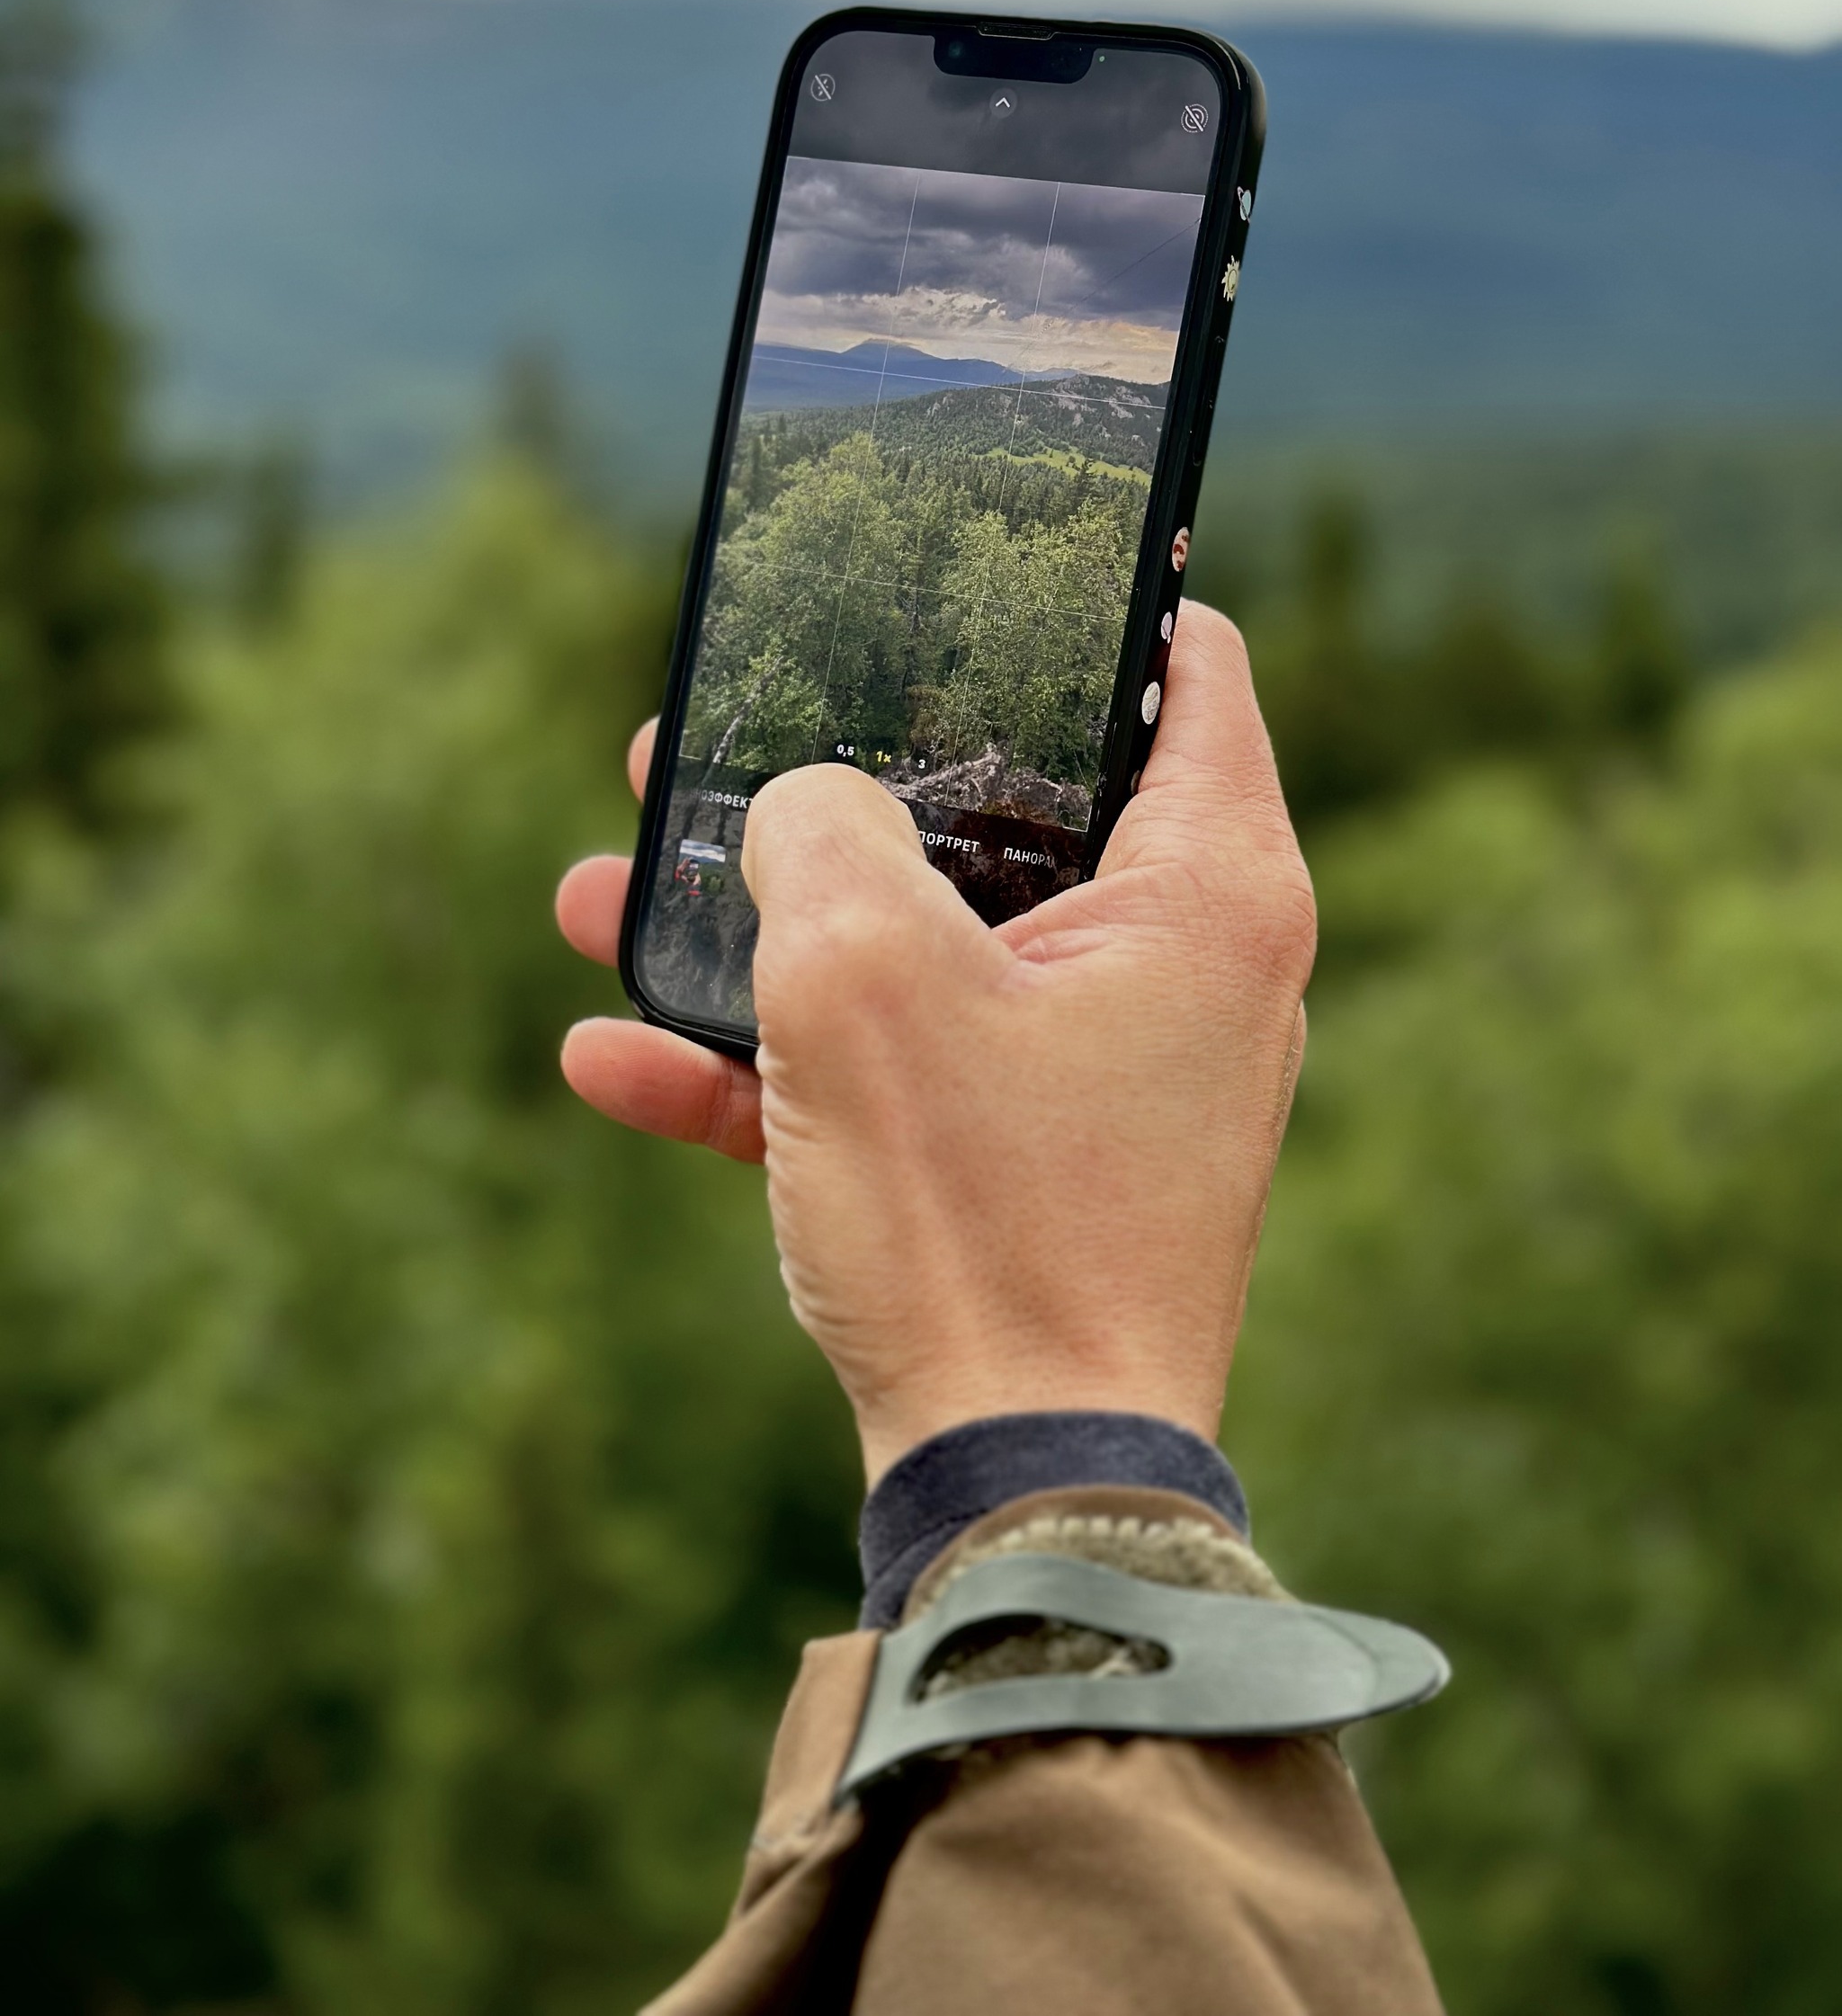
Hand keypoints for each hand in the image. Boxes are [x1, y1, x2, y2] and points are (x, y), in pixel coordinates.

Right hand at [558, 603, 1313, 1483]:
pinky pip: (903, 1076)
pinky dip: (779, 1065)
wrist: (1017, 1495)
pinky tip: (609, 1062)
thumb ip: (818, 831)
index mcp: (1209, 889)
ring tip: (601, 891)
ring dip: (763, 926)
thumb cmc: (981, 1222)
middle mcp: (1182, 970)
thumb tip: (799, 801)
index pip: (1186, 667)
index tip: (981, 557)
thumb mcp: (864, 981)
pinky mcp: (1034, 1167)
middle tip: (705, 732)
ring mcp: (1106, 1074)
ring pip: (924, 947)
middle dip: (839, 776)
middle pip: (1010, 807)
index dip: (1089, 594)